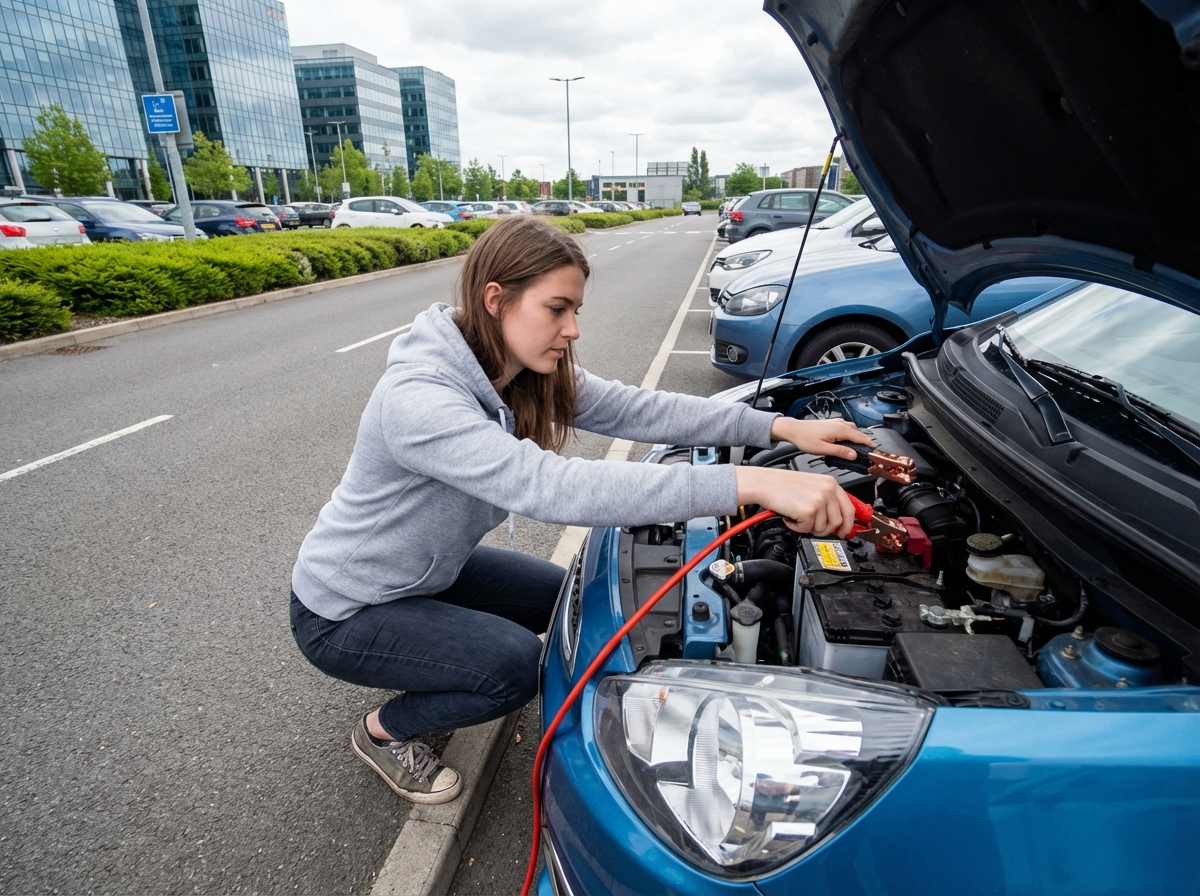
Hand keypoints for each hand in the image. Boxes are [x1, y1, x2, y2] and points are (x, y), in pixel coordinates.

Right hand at [734, 466, 856, 536]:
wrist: (764, 483)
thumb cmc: (782, 484)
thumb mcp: (812, 485)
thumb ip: (826, 499)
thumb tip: (836, 519)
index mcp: (830, 483)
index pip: (849, 508)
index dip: (848, 524)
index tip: (844, 531)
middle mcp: (827, 490)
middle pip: (838, 521)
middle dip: (826, 530)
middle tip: (816, 531)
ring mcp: (819, 500)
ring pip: (823, 528)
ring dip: (808, 528)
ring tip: (797, 517)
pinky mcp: (809, 511)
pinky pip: (807, 529)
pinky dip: (797, 527)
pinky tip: (790, 517)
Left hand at [769, 417, 872, 460]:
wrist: (794, 430)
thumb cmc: (805, 439)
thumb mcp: (823, 449)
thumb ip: (840, 452)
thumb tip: (854, 455)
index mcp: (840, 430)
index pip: (861, 438)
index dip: (869, 446)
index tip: (874, 454)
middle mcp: (841, 424)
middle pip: (859, 434)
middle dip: (864, 443)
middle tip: (866, 456)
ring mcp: (837, 422)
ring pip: (853, 431)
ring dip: (857, 439)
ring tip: (857, 451)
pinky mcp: (833, 423)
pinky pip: (847, 429)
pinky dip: (850, 436)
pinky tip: (846, 444)